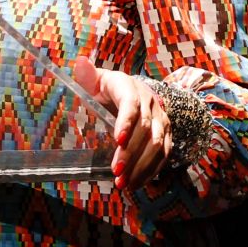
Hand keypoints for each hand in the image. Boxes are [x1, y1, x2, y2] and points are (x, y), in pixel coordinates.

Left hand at [73, 58, 172, 189]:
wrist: (131, 92)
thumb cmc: (106, 89)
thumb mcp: (95, 81)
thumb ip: (87, 76)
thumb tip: (81, 62)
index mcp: (129, 87)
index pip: (131, 103)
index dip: (127, 122)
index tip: (118, 141)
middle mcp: (150, 101)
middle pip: (146, 129)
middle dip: (132, 153)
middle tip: (116, 173)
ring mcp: (161, 118)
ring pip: (158, 144)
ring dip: (142, 166)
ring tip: (125, 184)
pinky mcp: (166, 133)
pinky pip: (164, 153)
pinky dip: (152, 170)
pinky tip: (138, 183)